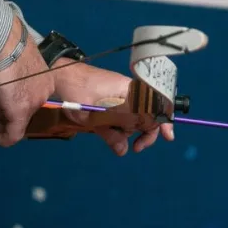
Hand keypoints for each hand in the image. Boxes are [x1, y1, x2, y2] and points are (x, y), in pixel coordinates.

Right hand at [0, 17, 54, 145]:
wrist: (1, 42)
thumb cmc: (1, 44)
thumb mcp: (7, 59)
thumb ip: (6, 73)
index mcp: (43, 74)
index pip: (28, 94)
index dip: (9, 99)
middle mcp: (43, 89)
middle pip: (20, 106)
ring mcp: (33, 102)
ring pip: (11, 118)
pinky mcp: (20, 112)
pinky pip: (13, 134)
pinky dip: (2, 138)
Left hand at [52, 60, 174, 155]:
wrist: (59, 76)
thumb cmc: (77, 92)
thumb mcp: (93, 116)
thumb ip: (111, 133)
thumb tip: (124, 151)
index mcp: (130, 91)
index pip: (156, 107)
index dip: (163, 122)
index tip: (168, 137)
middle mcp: (129, 92)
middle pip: (146, 115)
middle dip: (142, 132)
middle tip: (137, 148)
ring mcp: (119, 94)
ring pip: (132, 116)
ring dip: (125, 130)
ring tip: (111, 135)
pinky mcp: (110, 98)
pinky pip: (121, 113)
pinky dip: (118, 124)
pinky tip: (107, 129)